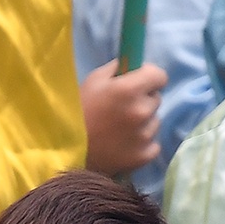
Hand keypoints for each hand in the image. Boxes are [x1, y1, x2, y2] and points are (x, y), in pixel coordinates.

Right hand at [80, 59, 164, 176]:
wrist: (65, 149)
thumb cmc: (78, 110)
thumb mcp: (94, 80)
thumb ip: (118, 69)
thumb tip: (135, 67)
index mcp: (129, 89)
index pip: (160, 76)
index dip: (149, 78)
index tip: (140, 83)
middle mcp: (141, 111)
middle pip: (156, 99)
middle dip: (143, 100)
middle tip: (122, 108)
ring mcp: (144, 136)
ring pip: (154, 122)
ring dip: (143, 123)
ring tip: (119, 129)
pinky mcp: (144, 156)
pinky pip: (153, 144)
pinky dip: (142, 144)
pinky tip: (124, 144)